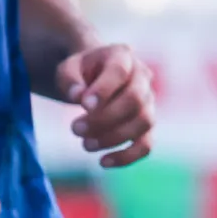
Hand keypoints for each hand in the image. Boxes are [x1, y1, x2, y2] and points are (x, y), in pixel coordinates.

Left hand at [56, 42, 156, 167]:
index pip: (119, 71)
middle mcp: (142, 76)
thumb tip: (78, 97)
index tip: (82, 105)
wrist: (95, 76)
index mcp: (122, 55)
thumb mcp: (68, 68)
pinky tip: (103, 162)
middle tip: (74, 128)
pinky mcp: (146, 125)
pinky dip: (128, 156)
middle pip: (135, 100)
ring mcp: (148, 101)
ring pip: (143, 122)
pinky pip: (147, 144)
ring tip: (85, 144)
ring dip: (113, 137)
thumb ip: (70, 79)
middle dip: (104, 119)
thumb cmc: (81, 72)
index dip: (103, 90)